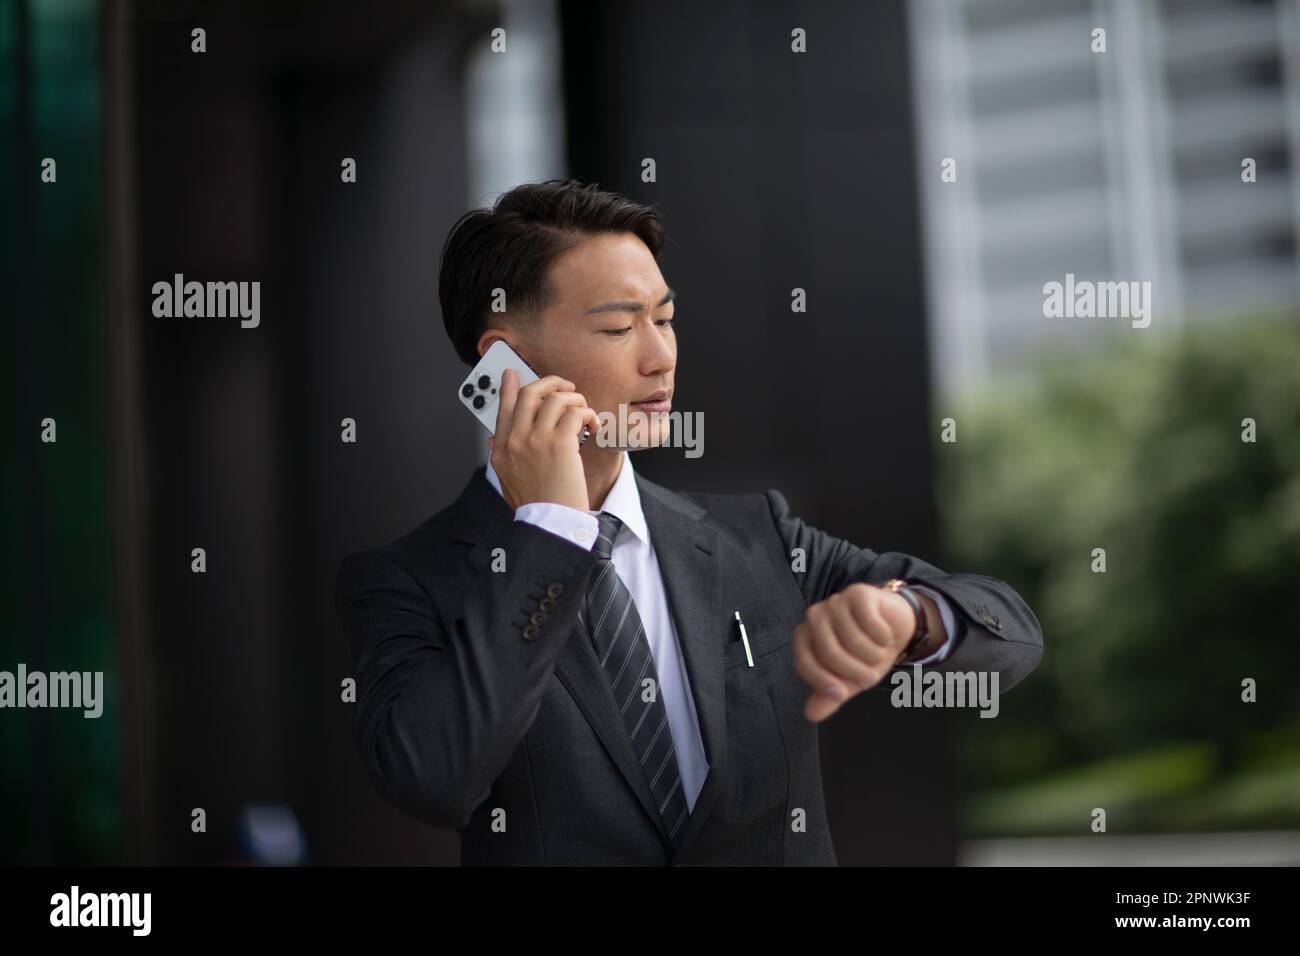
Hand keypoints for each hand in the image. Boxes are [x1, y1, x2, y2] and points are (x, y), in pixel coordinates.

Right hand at [487, 368, 601, 512]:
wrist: (551, 524)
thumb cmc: (536, 505)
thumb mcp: (507, 480)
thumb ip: (501, 455)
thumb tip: (493, 438)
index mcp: (501, 448)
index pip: (501, 406)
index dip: (508, 386)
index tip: (514, 373)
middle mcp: (515, 440)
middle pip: (528, 393)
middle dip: (550, 383)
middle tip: (564, 388)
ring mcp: (536, 440)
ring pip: (555, 398)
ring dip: (574, 399)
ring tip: (583, 412)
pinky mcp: (560, 444)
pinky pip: (576, 412)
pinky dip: (588, 415)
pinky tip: (592, 427)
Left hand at [792, 583, 915, 722]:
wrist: (895, 630)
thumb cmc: (866, 655)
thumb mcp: (849, 681)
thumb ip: (829, 696)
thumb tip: (811, 715)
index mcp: (805, 638)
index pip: (804, 662)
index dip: (822, 681)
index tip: (841, 694)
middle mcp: (815, 617)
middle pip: (829, 652)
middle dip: (854, 671)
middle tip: (870, 677)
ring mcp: (835, 602)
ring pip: (851, 638)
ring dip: (872, 654)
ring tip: (878, 655)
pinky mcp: (857, 593)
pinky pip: (868, 621)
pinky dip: (881, 636)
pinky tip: (885, 637)